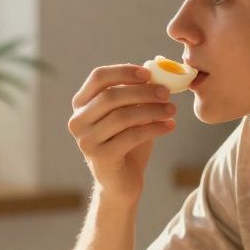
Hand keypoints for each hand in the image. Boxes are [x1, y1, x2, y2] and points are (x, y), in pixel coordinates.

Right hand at [67, 64, 176, 199]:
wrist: (121, 183)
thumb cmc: (127, 143)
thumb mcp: (130, 113)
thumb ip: (135, 92)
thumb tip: (155, 66)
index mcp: (81, 104)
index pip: (98, 77)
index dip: (124, 72)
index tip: (149, 73)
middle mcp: (77, 121)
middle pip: (111, 96)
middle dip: (143, 92)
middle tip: (167, 93)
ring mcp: (85, 140)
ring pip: (122, 116)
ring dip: (152, 110)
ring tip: (172, 110)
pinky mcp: (100, 158)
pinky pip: (131, 136)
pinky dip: (154, 128)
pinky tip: (170, 126)